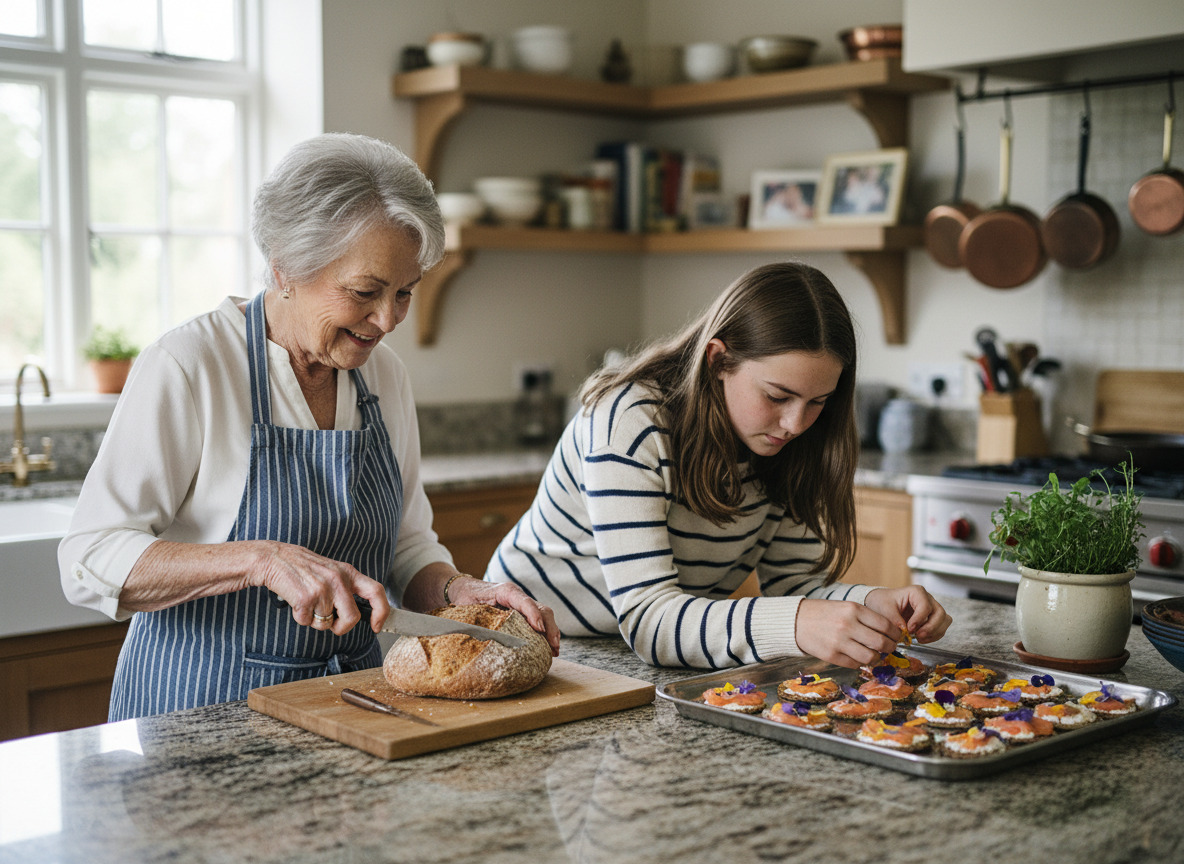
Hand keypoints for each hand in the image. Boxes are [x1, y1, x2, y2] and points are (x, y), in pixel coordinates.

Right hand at [249, 541, 389, 635]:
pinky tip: (296, 601)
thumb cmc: (302, 567)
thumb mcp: (331, 570)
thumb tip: (355, 613)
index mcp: (348, 572)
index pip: (376, 591)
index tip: (377, 626)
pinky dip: (300, 617)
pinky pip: (307, 622)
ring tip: (306, 602)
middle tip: (332, 625)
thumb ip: (345, 587)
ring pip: (326, 623)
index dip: (381, 612)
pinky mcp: (305, 598)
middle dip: (342, 627)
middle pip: (352, 617)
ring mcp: (322, 589)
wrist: (274, 558)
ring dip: (315, 620)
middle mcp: (338, 580)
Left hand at [451, 576, 560, 656]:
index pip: (525, 601)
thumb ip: (476, 619)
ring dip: (551, 632)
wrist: (464, 588)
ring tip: (554, 651)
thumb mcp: (468, 606)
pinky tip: (548, 647)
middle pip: (541, 609)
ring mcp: (522, 603)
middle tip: (553, 646)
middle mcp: (518, 596)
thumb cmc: (465, 597)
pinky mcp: (522, 612)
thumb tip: (483, 639)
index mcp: (505, 591)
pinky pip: (539, 620)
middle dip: (549, 627)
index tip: (539, 629)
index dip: (533, 614)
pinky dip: (546, 633)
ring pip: (544, 615)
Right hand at [793, 598, 900, 667]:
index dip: (895, 634)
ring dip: (876, 658)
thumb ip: (865, 619)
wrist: (796, 621)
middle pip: (881, 643)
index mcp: (854, 609)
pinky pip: (855, 664)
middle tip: (889, 648)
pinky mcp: (832, 656)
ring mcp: (839, 642)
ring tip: (873, 654)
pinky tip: (857, 656)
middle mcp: (848, 625)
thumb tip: (888, 635)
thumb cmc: (824, 613)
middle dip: (890, 647)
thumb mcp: (846, 607)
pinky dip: (860, 662)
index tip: (896, 637)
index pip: (885, 625)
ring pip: (870, 657)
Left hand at [864, 585, 952, 644]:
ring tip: (919, 638)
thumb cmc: (883, 602)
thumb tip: (904, 630)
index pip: (925, 606)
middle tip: (918, 636)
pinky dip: (934, 636)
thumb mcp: (884, 608)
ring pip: (944, 620)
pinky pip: (941, 627)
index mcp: (916, 592)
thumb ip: (894, 619)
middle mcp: (927, 598)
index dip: (919, 620)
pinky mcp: (932, 618)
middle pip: (940, 613)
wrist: (881, 604)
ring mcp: (932, 608)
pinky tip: (921, 639)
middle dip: (931, 627)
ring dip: (934, 632)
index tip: (909, 629)